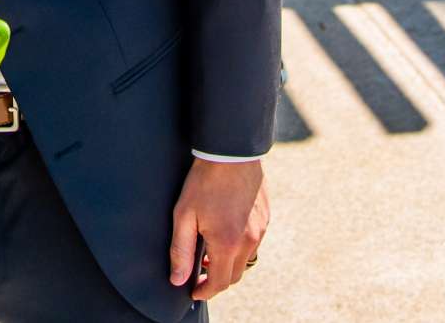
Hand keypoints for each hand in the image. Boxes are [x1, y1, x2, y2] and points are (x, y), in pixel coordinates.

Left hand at [168, 157, 267, 300]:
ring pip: (246, 260)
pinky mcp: (265, 219)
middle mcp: (249, 241)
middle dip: (217, 280)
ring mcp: (260, 230)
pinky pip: (254, 243)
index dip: (205, 292)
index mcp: (227, 243)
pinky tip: (226, 233)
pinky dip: (240, 247)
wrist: (231, 152)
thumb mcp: (184, 215)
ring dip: (230, 263)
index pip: (219, 283)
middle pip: (235, 276)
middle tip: (200, 273)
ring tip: (211, 252)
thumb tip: (178, 279)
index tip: (194, 291)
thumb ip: (181, 250)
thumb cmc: (204, 181)